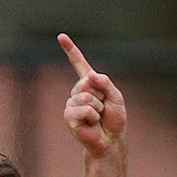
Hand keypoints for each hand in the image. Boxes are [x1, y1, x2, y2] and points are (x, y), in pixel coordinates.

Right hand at [59, 34, 126, 158]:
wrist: (110, 140)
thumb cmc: (114, 119)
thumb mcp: (116, 97)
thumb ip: (105, 83)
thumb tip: (90, 76)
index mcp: (89, 84)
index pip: (79, 63)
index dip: (70, 50)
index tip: (61, 36)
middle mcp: (78, 92)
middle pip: (87, 82)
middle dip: (100, 95)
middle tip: (103, 107)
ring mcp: (72, 103)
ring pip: (85, 97)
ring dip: (97, 107)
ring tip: (98, 117)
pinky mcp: (69, 116)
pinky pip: (82, 109)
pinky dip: (92, 115)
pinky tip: (92, 123)